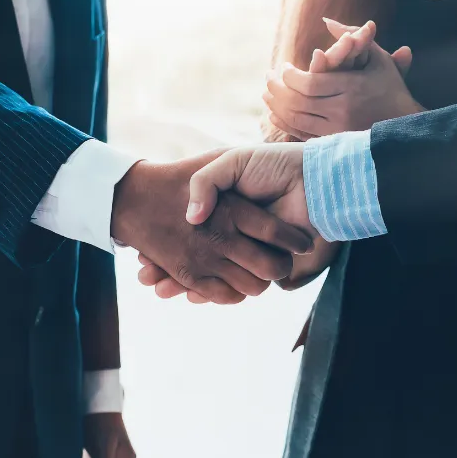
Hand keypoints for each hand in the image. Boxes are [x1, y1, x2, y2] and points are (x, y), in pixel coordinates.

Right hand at [135, 21, 395, 299]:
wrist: (315, 181)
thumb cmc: (274, 166)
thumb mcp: (231, 162)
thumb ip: (207, 182)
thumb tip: (192, 217)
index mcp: (226, 216)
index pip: (186, 237)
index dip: (163, 247)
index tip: (142, 254)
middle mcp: (234, 240)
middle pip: (193, 264)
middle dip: (166, 270)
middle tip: (143, 274)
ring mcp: (249, 258)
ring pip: (209, 282)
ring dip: (183, 286)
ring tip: (157, 284)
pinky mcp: (269, 272)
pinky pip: (232, 291)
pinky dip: (209, 295)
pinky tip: (183, 291)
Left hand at [265, 20, 420, 140]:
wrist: (404, 123)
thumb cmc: (390, 86)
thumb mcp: (376, 58)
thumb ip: (350, 37)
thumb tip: (326, 21)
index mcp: (351, 88)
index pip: (308, 83)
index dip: (289, 76)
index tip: (282, 68)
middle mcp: (343, 111)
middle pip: (297, 102)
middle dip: (277, 89)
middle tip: (268, 78)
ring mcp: (337, 131)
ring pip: (296, 119)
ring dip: (277, 106)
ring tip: (267, 93)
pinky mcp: (334, 144)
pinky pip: (301, 135)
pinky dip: (285, 123)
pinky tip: (274, 112)